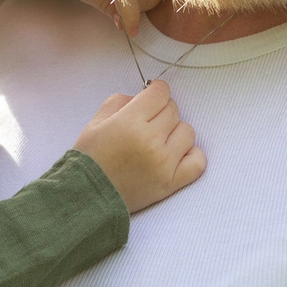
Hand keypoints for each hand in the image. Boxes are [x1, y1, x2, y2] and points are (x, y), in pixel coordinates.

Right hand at [71, 79, 207, 211]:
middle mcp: (150, 141)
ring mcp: (164, 163)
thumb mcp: (95, 123)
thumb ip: (119, 101)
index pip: (160, 93)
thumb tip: (142, 95)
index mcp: (130, 122)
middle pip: (173, 111)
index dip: (156, 91)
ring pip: (187, 132)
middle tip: (148, 122)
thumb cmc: (90, 159)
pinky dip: (191, 155)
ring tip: (159, 141)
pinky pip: (198, 161)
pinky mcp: (171, 182)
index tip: (152, 96)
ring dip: (175, 132)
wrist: (88, 196)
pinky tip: (176, 155)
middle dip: (161, 111)